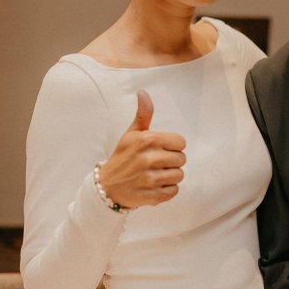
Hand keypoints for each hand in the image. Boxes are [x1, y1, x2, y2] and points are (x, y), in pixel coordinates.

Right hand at [98, 90, 185, 207]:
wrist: (107, 187)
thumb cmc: (123, 157)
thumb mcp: (131, 134)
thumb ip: (143, 114)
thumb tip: (143, 92)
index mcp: (146, 140)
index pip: (180, 142)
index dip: (173, 146)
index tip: (161, 150)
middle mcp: (148, 158)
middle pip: (181, 159)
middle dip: (172, 162)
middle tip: (157, 164)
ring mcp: (150, 179)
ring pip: (179, 175)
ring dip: (170, 177)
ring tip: (156, 175)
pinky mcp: (152, 196)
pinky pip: (174, 191)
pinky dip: (167, 190)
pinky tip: (155, 186)